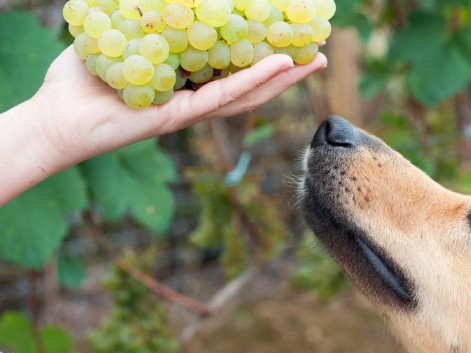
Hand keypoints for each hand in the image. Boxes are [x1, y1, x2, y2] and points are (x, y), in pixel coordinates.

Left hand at [32, 45, 326, 169]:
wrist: (56, 117)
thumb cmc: (79, 81)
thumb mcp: (118, 36)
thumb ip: (141, 20)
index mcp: (184, 81)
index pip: (231, 67)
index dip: (261, 54)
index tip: (286, 36)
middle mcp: (194, 98)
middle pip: (250, 84)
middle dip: (286, 69)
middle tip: (317, 51)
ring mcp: (191, 109)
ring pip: (248, 94)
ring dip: (284, 78)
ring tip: (315, 60)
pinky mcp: (181, 116)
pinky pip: (225, 96)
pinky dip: (255, 81)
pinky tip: (282, 65)